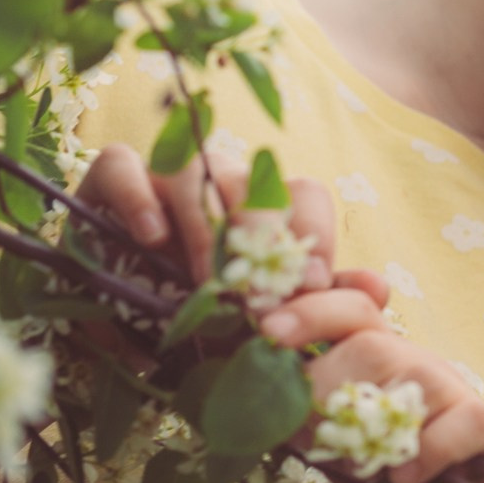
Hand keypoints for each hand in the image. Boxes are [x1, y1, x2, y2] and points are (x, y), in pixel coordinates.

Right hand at [78, 144, 364, 295]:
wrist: (107, 315)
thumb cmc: (188, 311)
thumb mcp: (249, 313)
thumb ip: (311, 300)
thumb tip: (376, 291)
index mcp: (259, 209)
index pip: (303, 195)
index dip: (313, 234)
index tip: (313, 286)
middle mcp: (217, 183)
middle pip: (252, 182)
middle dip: (262, 234)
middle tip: (260, 293)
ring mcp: (163, 175)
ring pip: (194, 172)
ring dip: (206, 228)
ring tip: (207, 281)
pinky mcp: (108, 177)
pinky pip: (122, 167)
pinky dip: (139, 199)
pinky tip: (151, 238)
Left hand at [261, 294, 483, 482]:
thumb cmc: (386, 470)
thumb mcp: (334, 435)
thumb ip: (302, 410)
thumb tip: (253, 401)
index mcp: (375, 353)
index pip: (349, 305)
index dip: (310, 308)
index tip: (269, 330)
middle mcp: (414, 361)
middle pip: (369, 341)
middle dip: (325, 388)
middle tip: (310, 435)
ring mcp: (454, 388)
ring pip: (412, 376)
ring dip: (372, 426)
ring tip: (353, 465)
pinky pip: (464, 421)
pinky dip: (431, 451)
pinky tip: (404, 479)